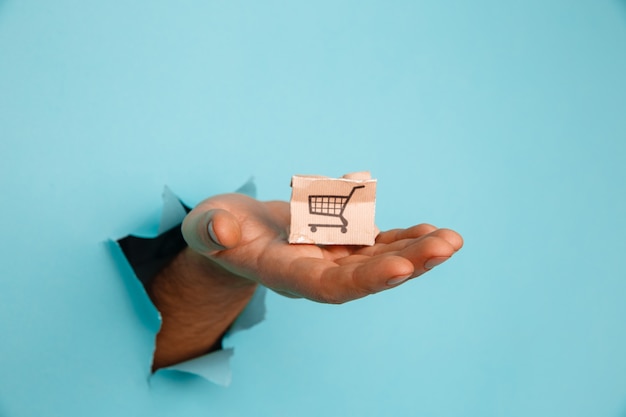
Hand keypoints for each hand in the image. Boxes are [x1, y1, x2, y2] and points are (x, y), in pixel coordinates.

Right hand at [182, 193, 462, 303]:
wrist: (233, 235)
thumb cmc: (216, 230)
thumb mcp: (206, 226)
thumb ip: (212, 231)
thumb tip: (222, 231)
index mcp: (284, 273)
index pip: (328, 285)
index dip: (364, 279)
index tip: (402, 268)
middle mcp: (314, 272)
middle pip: (364, 276)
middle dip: (407, 263)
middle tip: (447, 245)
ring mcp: (330, 259)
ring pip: (377, 261)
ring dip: (416, 252)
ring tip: (451, 240)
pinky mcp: (338, 244)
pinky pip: (375, 245)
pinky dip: (402, 239)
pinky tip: (430, 230)